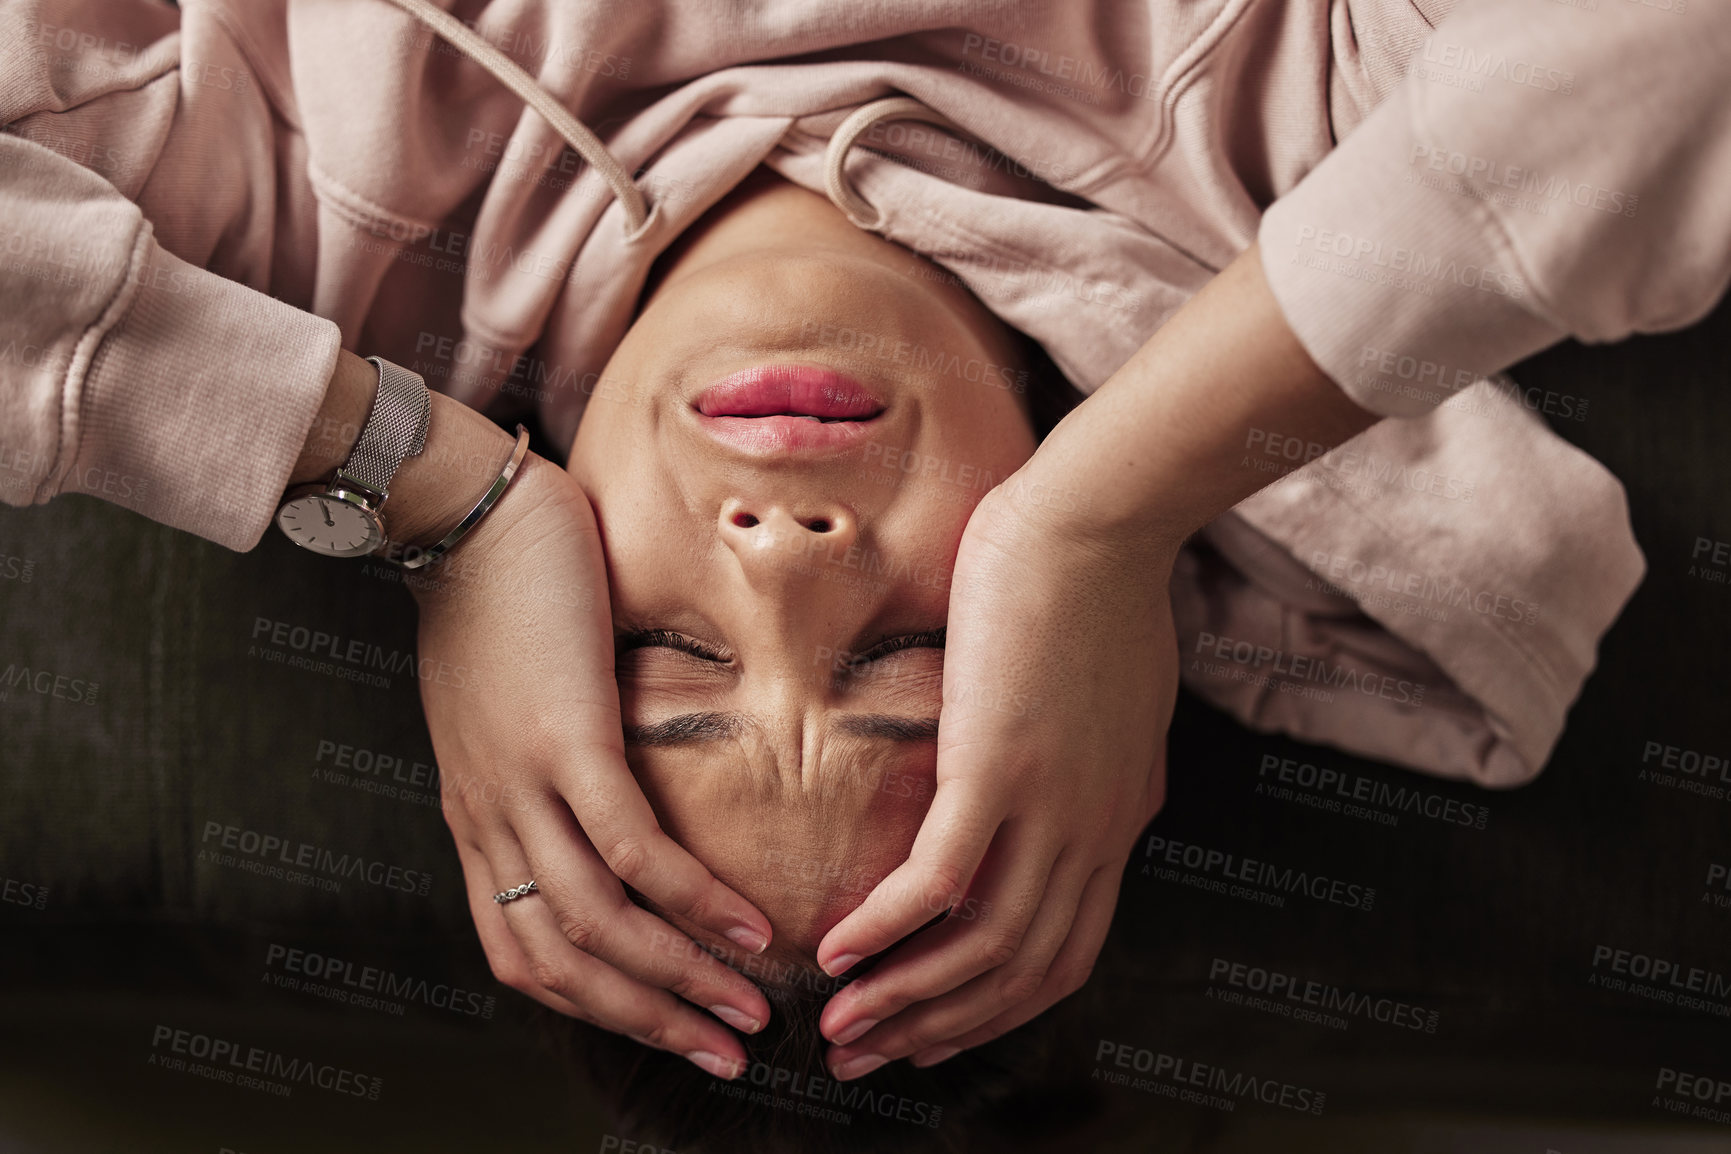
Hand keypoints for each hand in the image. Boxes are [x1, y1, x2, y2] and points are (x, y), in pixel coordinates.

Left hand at [410, 454, 774, 1078]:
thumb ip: (541, 750)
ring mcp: (522, 784)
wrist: (454, 509)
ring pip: (596, 924)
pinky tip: (743, 926)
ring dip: (678, 981)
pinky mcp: (563, 739)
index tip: (665, 1022)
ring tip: (748, 1012)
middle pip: (560, 963)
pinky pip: (628, 847)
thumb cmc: (488, 588)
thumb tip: (604, 775)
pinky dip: (688, 900)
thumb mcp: (502, 695)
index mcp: (477, 814)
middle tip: (724, 1053)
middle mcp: (490, 818)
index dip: (596, 1003)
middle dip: (648, 1021)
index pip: (522, 950)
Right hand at [813, 474, 1174, 1076]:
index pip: (1060, 952)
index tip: (930, 1027)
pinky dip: (885, 928)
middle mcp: (1092, 834)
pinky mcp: (999, 770)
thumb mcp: (1113, 696)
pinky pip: (937, 881)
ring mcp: (1051, 808)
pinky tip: (836, 948)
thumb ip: (1094, 758)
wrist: (1103, 521)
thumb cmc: (1099, 581)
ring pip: (979, 949)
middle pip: (1019, 974)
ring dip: (904, 1002)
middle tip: (867, 1058)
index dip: (992, 1007)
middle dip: (939, 1030)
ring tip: (839, 1028)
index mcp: (1117, 820)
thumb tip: (1061, 774)